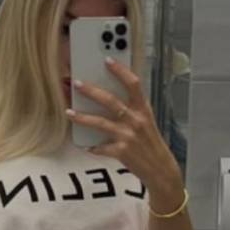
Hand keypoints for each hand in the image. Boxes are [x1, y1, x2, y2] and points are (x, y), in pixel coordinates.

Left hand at [67, 57, 184, 211]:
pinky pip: (101, 147)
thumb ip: (132, 109)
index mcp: (143, 109)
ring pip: (100, 123)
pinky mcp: (122, 152)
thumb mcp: (147, 121)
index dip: (120, 71)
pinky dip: (92, 147)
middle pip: (111, 101)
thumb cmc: (151, 143)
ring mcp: (128, 136)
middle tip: (77, 83)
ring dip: (82, 117)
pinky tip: (85, 145)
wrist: (160, 169)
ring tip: (69, 111)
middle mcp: (136, 120)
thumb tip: (109, 97)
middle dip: (91, 91)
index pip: (133, 84)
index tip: (107, 60)